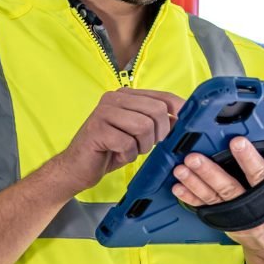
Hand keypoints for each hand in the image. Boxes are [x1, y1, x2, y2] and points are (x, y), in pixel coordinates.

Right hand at [55, 87, 184, 194]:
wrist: (76, 168)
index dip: (180, 111)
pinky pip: (127, 143)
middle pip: (157, 111)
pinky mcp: (97, 129)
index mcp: (126, 95)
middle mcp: (114, 98)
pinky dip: (127, 155)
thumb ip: (156, 123)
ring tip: (129, 150)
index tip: (187, 125)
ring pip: (144, 126)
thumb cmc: (108, 151)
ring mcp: (104, 112)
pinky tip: (116, 155)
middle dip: (158, 134)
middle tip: (146, 146)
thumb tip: (183, 120)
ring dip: (142, 146)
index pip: (163, 97)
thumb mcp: (137, 134)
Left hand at [171, 136, 263, 251]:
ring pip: (211, 197)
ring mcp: (233, 214)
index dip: (248, 159)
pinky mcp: (221, 218)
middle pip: (227, 188)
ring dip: (194, 183)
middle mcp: (250, 207)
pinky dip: (188, 197)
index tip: (236, 142)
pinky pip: (202, 207)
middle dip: (209, 173)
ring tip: (181, 168)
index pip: (260, 176)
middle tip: (194, 158)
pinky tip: (177, 186)